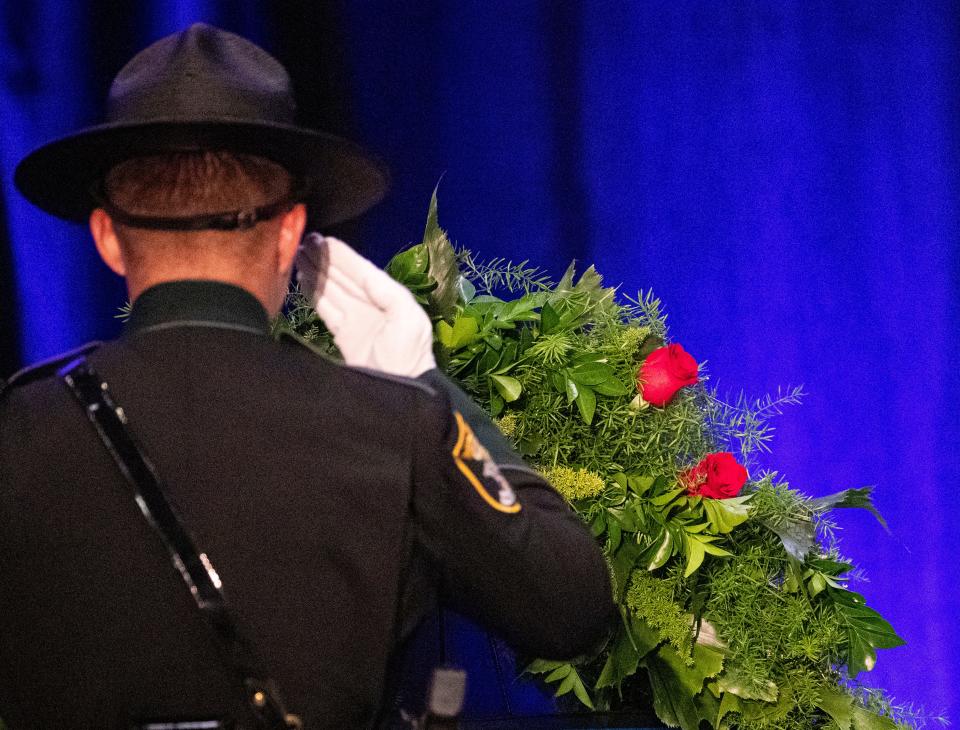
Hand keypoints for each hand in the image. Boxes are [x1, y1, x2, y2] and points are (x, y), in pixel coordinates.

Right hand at [295, 233, 436, 376]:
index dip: (343, 256)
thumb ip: (387, 292)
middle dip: (325, 259)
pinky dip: (314, 294)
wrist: (399, 392)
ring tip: (298, 255)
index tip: (322, 240)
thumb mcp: (408, 318)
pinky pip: (326, 309)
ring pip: (332, 290)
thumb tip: (362, 275)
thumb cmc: (407, 355)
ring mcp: (356, 321)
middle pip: (344, 277)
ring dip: (316, 272)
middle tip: (303, 242)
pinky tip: (302, 279)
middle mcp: (371, 305)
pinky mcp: (343, 336)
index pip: (362, 272)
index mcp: (390, 298)